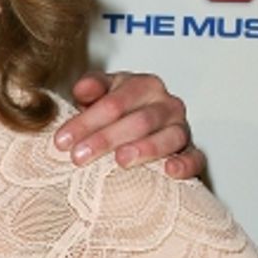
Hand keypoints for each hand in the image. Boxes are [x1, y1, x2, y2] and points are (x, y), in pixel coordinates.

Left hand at [55, 70, 205, 178]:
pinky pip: (195, 157)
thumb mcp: (99, 96)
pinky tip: (169, 171)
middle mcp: (166, 104)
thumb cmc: (115, 115)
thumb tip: (82, 90)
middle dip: (106, 138)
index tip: (62, 140)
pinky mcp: (192, 152)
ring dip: (144, 149)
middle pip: (139, 120)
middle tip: (79, 156)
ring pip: (169, 136)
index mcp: (142, 85)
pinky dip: (185, 164)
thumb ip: (90, 88)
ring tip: (120, 161)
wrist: (139, 133)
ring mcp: (181, 128)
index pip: (114, 102)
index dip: (87, 121)